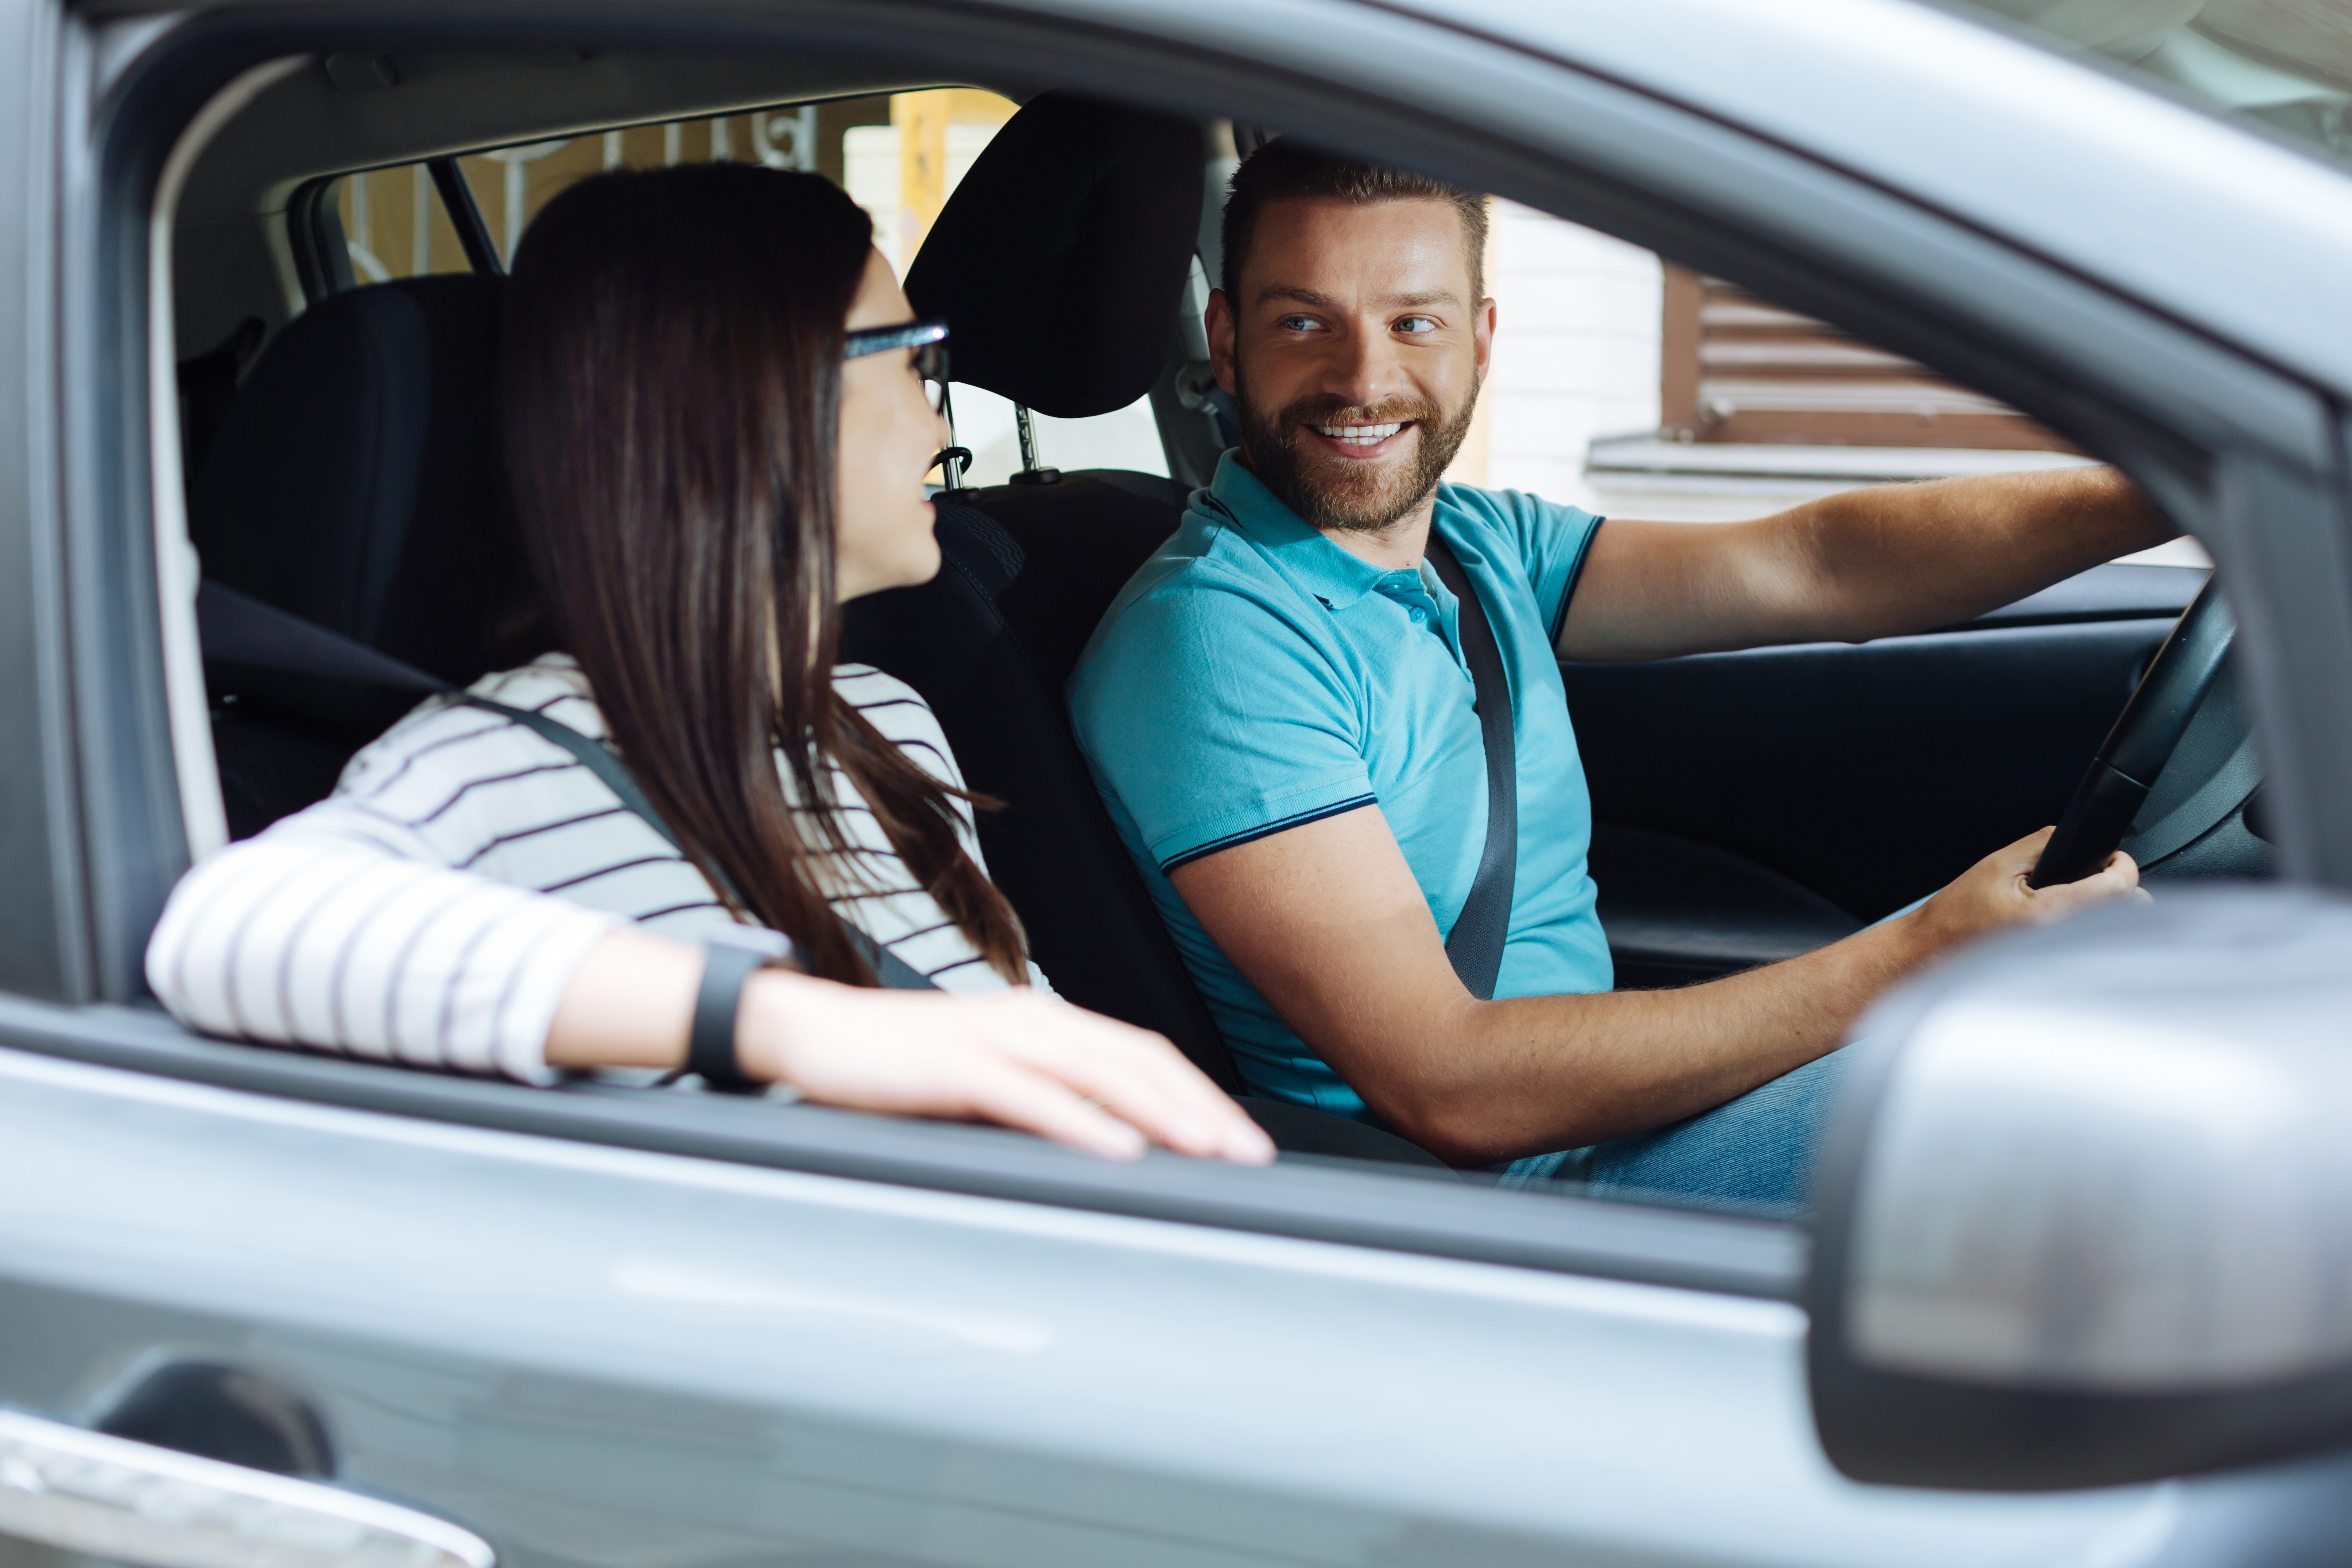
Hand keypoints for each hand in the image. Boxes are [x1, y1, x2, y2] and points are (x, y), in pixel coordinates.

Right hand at [740, 975, 1276, 1165]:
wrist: (809, 1034)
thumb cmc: (897, 1066)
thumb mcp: (986, 1079)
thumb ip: (1041, 1097)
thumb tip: (1105, 1139)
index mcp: (1042, 1021)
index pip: (1140, 1054)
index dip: (1196, 1093)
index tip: (1239, 1137)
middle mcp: (1029, 1019)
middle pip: (1135, 1061)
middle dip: (1198, 1107)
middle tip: (1246, 1152)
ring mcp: (993, 1038)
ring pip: (1097, 1074)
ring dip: (1157, 1113)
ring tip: (1203, 1147)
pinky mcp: (954, 1066)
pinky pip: (1030, 1096)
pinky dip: (1079, 1123)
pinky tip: (1114, 1147)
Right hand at [1908, 826, 2148, 954]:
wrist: (1933, 951)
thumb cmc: (1957, 915)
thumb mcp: (1997, 864)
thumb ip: (2043, 845)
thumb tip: (2079, 838)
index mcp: (2050, 913)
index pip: (2120, 886)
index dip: (2121, 864)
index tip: (2112, 858)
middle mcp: (2064, 941)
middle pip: (2131, 910)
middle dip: (2118, 887)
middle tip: (2093, 877)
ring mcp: (2066, 959)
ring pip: (2118, 929)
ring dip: (2108, 910)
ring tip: (2079, 900)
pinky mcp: (2063, 969)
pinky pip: (2097, 945)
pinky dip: (2094, 930)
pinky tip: (2071, 923)